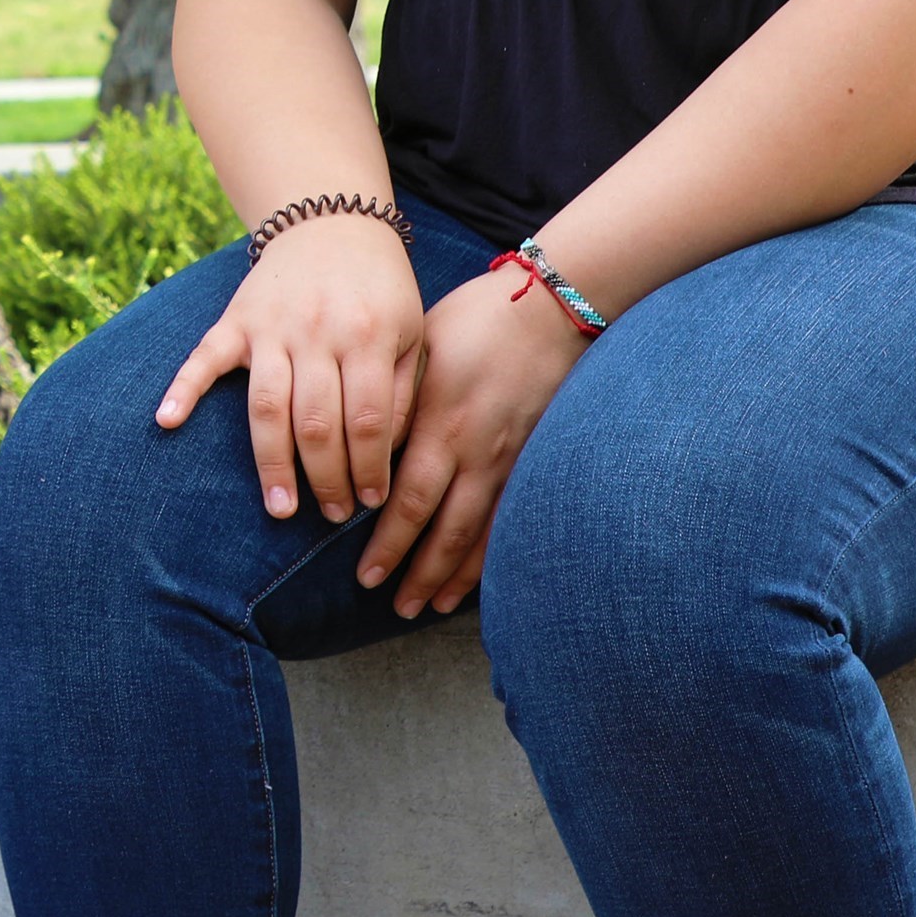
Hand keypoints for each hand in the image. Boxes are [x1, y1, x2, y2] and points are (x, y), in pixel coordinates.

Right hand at [155, 213, 424, 523]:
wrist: (332, 223)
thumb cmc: (380, 288)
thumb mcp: (411, 331)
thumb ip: (402, 392)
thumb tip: (383, 459)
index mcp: (369, 336)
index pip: (368, 420)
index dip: (369, 468)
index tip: (370, 502)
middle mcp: (318, 333)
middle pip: (317, 422)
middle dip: (325, 478)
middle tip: (330, 517)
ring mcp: (272, 327)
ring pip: (268, 406)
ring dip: (272, 463)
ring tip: (280, 509)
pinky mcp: (236, 319)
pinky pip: (204, 356)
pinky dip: (182, 387)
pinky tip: (166, 422)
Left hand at [352, 261, 590, 619]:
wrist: (551, 309)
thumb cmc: (474, 321)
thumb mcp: (421, 353)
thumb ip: (395, 404)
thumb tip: (364, 451)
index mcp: (440, 424)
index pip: (408, 500)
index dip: (388, 545)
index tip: (364, 576)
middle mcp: (476, 451)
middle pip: (445, 529)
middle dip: (417, 573)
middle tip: (394, 607)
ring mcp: (512, 459)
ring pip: (482, 533)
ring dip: (455, 575)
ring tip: (430, 607)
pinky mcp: (536, 459)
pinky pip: (512, 518)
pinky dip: (495, 553)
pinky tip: (481, 577)